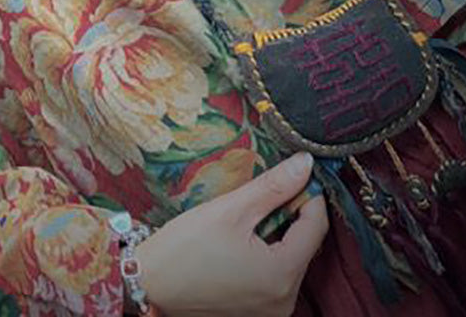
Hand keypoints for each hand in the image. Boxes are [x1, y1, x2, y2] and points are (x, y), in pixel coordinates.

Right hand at [135, 152, 327, 316]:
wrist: (149, 284)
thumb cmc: (185, 248)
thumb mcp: (231, 209)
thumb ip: (273, 186)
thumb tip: (306, 163)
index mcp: (282, 275)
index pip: (316, 226)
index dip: (309, 194)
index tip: (294, 172)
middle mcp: (284, 301)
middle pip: (305, 245)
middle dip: (291, 213)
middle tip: (264, 191)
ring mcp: (271, 311)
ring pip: (290, 259)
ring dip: (278, 233)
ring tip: (248, 215)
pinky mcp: (256, 313)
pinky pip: (275, 275)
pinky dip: (267, 252)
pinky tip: (242, 239)